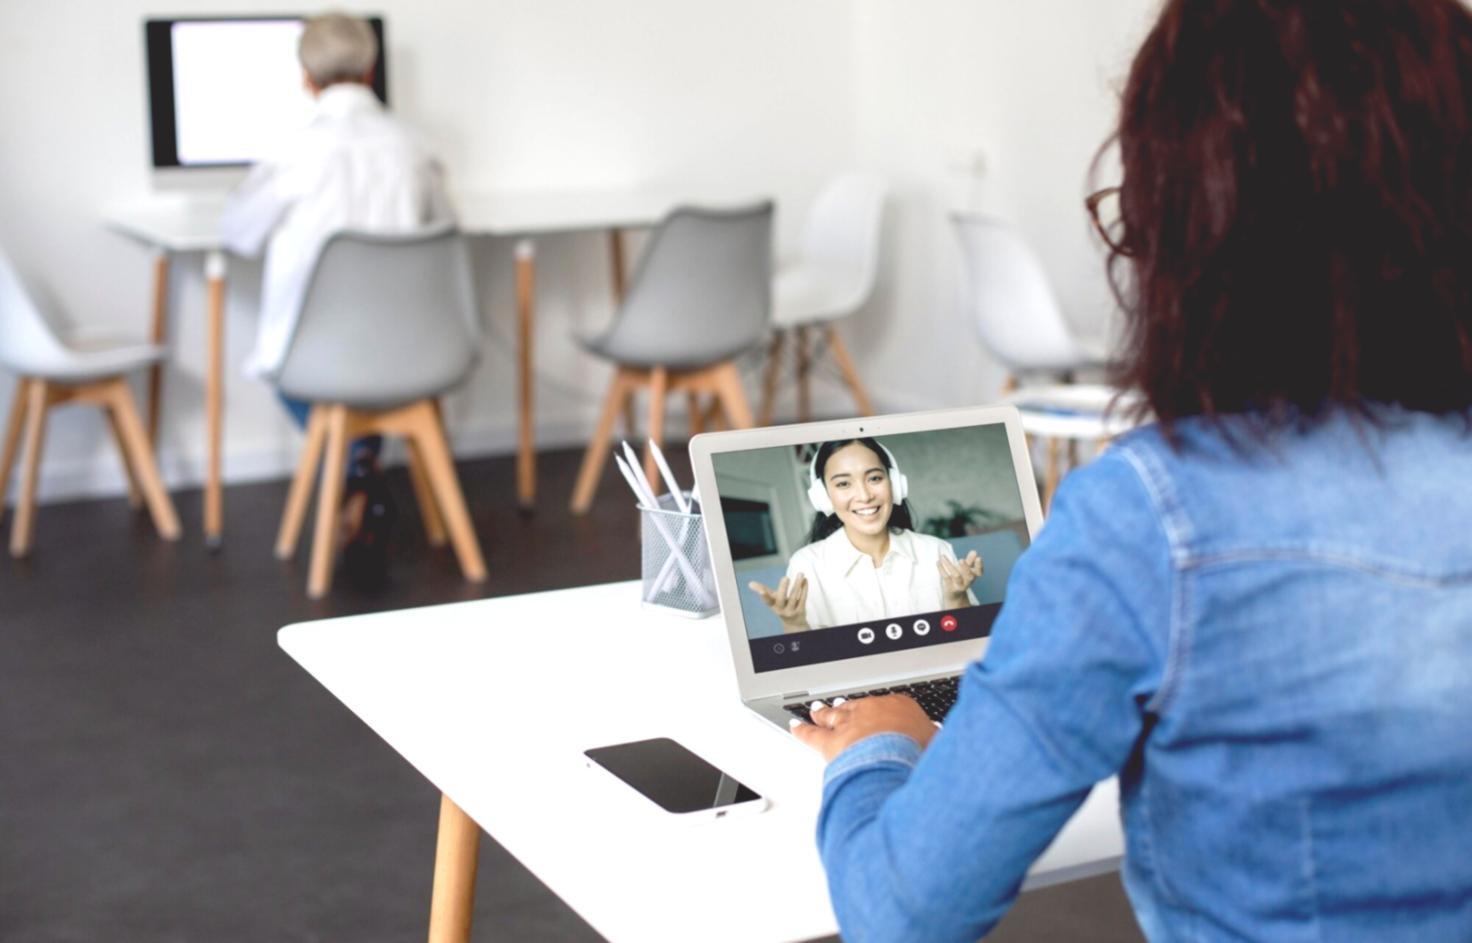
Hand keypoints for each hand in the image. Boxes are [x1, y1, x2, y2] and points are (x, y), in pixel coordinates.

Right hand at [748, 574, 810, 631]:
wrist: (794, 623)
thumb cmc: (781, 606)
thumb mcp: (772, 600)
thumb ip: (762, 590)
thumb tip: (750, 583)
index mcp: (773, 605)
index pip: (768, 601)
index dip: (764, 596)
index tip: (761, 590)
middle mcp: (781, 610)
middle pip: (781, 599)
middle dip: (783, 588)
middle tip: (785, 577)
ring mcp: (791, 611)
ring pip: (794, 597)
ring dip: (797, 585)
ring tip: (800, 574)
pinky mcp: (801, 610)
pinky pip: (803, 598)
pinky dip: (804, 588)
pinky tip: (805, 580)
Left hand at [790, 695, 938, 761]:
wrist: (896, 760)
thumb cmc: (919, 753)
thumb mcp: (939, 746)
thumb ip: (938, 743)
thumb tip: (948, 744)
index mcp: (901, 707)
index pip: (891, 706)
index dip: (884, 711)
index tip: (884, 713)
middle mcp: (872, 711)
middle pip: (858, 706)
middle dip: (850, 707)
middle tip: (842, 704)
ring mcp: (850, 724)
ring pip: (834, 715)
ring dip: (825, 712)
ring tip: (817, 710)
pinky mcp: (831, 742)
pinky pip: (812, 734)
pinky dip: (802, 729)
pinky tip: (795, 726)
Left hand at [937, 551, 982, 606]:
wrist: (954, 594)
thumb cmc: (961, 577)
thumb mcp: (966, 568)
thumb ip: (970, 560)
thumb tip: (974, 552)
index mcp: (973, 576)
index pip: (979, 572)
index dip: (979, 566)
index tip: (978, 558)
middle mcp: (967, 582)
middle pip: (969, 576)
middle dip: (966, 567)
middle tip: (961, 559)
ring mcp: (959, 585)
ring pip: (956, 576)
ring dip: (950, 566)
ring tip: (943, 557)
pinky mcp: (950, 587)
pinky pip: (946, 577)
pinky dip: (941, 569)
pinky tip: (938, 562)